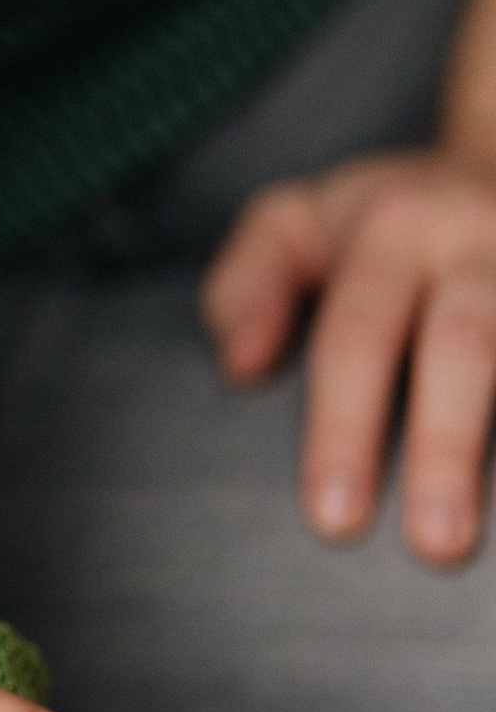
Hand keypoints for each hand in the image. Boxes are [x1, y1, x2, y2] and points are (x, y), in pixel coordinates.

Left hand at [200, 148, 495, 561]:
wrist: (493, 162)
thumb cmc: (373, 223)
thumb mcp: (291, 223)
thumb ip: (247, 285)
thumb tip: (241, 365)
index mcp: (391, 230)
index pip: (357, 334)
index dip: (344, 426)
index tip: (335, 521)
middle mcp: (477, 243)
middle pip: (464, 344)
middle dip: (448, 447)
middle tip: (436, 549)